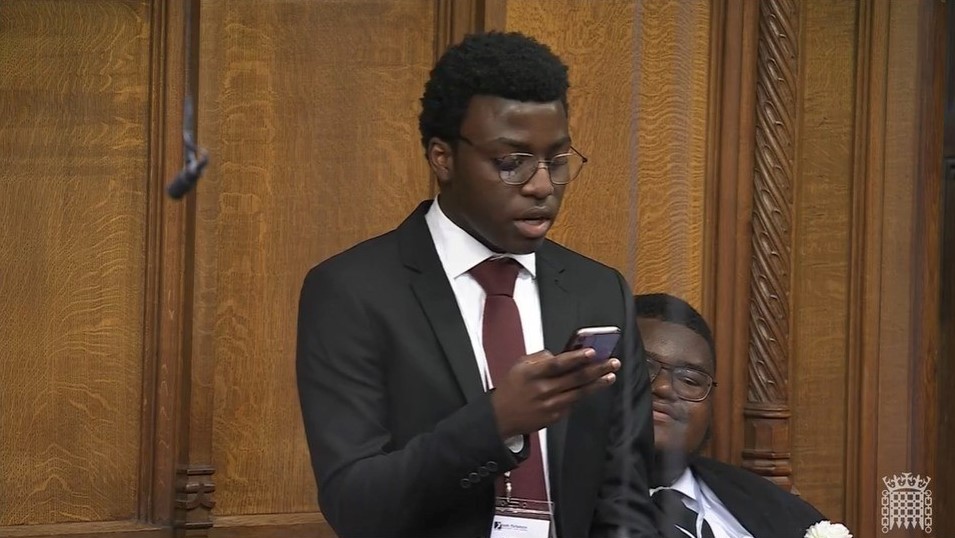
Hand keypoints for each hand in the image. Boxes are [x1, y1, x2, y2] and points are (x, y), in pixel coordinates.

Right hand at [489, 348, 620, 438]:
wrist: (500, 417)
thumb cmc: (512, 388)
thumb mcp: (519, 366)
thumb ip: (540, 358)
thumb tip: (561, 354)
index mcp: (532, 374)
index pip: (557, 364)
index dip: (575, 358)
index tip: (592, 352)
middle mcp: (542, 390)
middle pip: (574, 379)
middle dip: (596, 369)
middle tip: (612, 362)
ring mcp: (550, 405)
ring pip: (579, 393)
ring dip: (597, 384)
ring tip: (610, 375)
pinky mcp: (555, 416)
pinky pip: (573, 403)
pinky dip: (585, 394)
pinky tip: (595, 387)